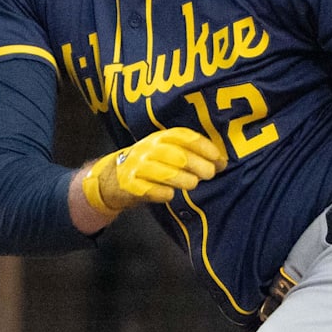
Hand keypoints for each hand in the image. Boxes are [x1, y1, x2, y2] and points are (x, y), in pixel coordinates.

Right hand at [81, 127, 223, 214]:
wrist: (111, 178)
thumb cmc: (149, 165)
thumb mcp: (165, 151)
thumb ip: (190, 154)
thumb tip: (221, 162)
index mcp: (160, 138)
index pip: (184, 137)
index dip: (204, 147)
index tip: (219, 159)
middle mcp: (148, 149)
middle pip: (178, 156)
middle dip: (198, 165)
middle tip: (210, 175)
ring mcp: (137, 166)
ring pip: (164, 172)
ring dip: (183, 179)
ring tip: (193, 184)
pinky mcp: (129, 185)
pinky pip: (148, 189)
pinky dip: (161, 192)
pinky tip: (170, 194)